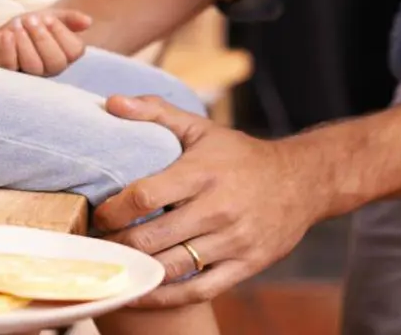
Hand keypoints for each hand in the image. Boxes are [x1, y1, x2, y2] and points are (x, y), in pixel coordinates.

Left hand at [0, 9, 92, 75]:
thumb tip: (88, 22)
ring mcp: (29, 74)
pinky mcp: (7, 73)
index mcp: (65, 54)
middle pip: (55, 63)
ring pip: (33, 66)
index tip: (49, 18)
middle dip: (42, 37)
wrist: (8, 29)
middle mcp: (49, 69)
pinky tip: (7, 34)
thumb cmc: (34, 24)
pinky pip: (10, 67)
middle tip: (32, 19)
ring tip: (17, 24)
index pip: (73, 51)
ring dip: (25, 41)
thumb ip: (70, 18)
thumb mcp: (52, 16)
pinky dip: (8, 48)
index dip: (61, 33)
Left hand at [92, 96, 327, 307]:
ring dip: (137, 271)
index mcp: (202, 173)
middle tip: (99, 245)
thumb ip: (155, 112)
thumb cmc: (240, 156)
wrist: (302, 181)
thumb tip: (111, 102)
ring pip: (172, 268)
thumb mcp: (201, 128)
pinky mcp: (245, 265)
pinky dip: (165, 297)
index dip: (113, 210)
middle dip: (117, 245)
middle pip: (152, 238)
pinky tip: (143, 292)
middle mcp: (218, 208)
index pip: (145, 196)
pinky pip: (198, 290)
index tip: (99, 215)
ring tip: (115, 266)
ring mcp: (233, 241)